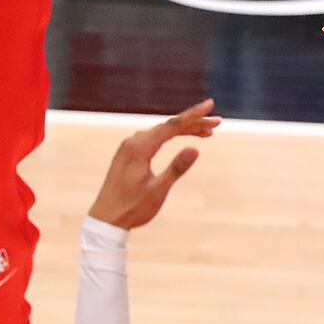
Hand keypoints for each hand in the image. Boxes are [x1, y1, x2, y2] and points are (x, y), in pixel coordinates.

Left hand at [88, 100, 219, 229]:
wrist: (106, 218)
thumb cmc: (132, 207)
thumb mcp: (158, 190)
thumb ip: (176, 168)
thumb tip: (195, 149)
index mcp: (139, 149)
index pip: (171, 126)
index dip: (193, 115)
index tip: (210, 105)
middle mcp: (133, 143)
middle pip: (168, 126)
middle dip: (193, 123)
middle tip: (217, 122)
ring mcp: (130, 147)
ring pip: (162, 131)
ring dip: (185, 130)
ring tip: (207, 133)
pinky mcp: (131, 154)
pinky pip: (155, 138)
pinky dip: (172, 137)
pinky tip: (184, 138)